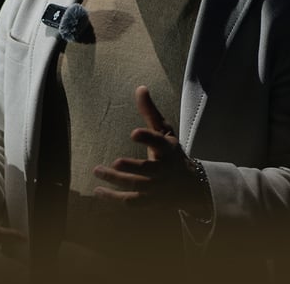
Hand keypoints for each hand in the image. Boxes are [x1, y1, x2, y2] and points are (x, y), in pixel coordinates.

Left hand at [92, 86, 209, 216]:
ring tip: (97, 170)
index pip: (159, 143)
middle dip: (133, 167)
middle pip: (149, 171)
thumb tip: (140, 88)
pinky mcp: (150, 201)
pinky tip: (97, 191)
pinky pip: (131, 202)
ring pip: (137, 186)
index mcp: (169, 150)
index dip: (148, 138)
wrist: (192, 186)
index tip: (133, 133)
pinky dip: (113, 198)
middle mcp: (165, 171)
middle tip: (115, 162)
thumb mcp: (165, 131)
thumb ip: (150, 112)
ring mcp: (158, 188)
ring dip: (117, 180)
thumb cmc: (172, 153)